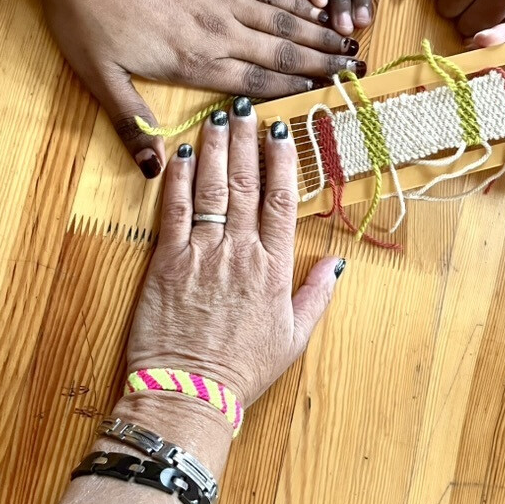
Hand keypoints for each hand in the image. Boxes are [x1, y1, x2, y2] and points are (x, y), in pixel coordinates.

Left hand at [36, 0, 364, 177]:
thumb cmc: (83, 13)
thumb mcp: (98, 78)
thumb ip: (131, 124)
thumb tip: (153, 172)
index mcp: (194, 62)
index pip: (257, 83)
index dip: (296, 91)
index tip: (327, 95)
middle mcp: (219, 31)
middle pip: (282, 53)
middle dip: (322, 65)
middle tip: (359, 72)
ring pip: (283, 21)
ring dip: (319, 35)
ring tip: (351, 44)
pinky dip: (297, 1)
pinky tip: (317, 8)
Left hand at [125, 103, 344, 406]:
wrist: (189, 394)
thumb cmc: (243, 371)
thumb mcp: (294, 338)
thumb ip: (317, 296)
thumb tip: (337, 263)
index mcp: (274, 268)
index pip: (281, 201)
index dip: (282, 161)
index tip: (282, 131)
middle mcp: (241, 252)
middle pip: (246, 184)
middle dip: (247, 141)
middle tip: (247, 108)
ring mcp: (202, 254)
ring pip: (212, 188)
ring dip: (216, 148)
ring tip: (218, 118)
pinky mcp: (166, 262)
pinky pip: (174, 210)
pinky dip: (178, 178)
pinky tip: (182, 152)